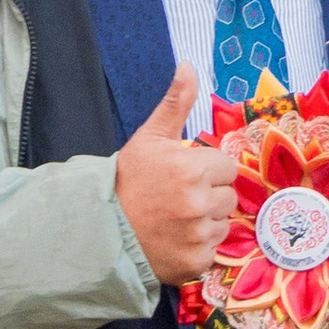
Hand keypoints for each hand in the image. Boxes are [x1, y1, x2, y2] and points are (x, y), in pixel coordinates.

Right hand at [113, 64, 239, 284]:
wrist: (99, 229)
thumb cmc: (127, 180)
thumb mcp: (150, 137)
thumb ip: (176, 102)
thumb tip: (189, 65)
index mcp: (193, 168)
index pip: (226, 168)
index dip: (206, 171)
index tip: (183, 176)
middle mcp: (199, 203)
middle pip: (228, 196)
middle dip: (208, 195)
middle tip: (176, 199)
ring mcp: (198, 235)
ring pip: (223, 224)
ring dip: (205, 222)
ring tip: (174, 219)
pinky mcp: (195, 263)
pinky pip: (212, 250)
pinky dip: (198, 247)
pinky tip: (174, 240)